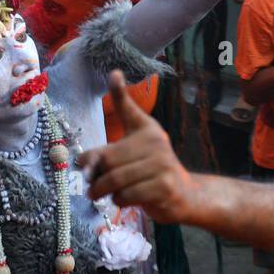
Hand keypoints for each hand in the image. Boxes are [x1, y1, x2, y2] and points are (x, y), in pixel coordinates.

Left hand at [78, 72, 193, 222]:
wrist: (185, 194)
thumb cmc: (153, 165)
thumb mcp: (140, 135)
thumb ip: (124, 109)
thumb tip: (114, 72)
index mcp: (147, 129)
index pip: (126, 111)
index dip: (108, 116)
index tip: (101, 109)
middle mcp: (156, 144)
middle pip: (109, 160)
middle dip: (94, 175)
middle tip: (89, 184)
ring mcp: (161, 166)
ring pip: (116, 181)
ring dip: (102, 191)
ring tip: (99, 194)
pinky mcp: (163, 188)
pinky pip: (127, 196)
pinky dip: (118, 201)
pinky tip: (121, 200)